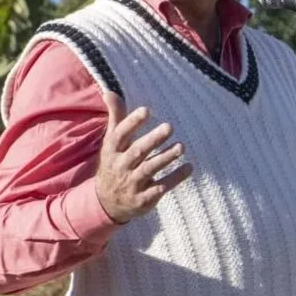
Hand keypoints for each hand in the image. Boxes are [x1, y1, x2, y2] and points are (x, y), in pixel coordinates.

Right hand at [95, 91, 192, 224]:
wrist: (106, 203)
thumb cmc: (114, 163)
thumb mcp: (112, 142)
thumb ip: (116, 117)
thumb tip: (109, 92)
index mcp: (112, 150)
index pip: (120, 134)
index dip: (132, 122)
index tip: (147, 110)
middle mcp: (120, 166)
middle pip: (137, 152)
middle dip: (153, 140)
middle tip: (170, 126)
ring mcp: (131, 183)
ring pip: (149, 169)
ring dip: (165, 158)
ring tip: (182, 146)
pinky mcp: (143, 199)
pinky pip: (160, 188)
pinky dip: (175, 178)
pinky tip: (189, 168)